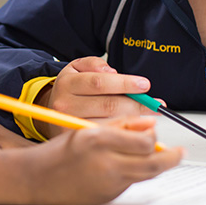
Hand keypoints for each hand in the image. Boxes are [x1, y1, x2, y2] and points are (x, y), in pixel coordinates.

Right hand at [0, 117, 182, 204]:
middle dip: (171, 158)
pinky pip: (129, 183)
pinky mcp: (107, 197)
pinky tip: (128, 164)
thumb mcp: (89, 128)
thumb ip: (121, 124)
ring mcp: (107, 184)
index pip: (143, 140)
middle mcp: (105, 163)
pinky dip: (134, 172)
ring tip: (158, 155)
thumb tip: (150, 124)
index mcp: (99, 140)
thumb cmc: (60, 150)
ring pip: (144, 174)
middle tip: (180, 152)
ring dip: (154, 164)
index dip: (155, 136)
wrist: (37, 178)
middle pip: (152, 163)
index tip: (159, 130)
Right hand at [35, 56, 154, 137]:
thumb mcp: (76, 68)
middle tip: (156, 105)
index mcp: (67, 84)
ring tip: (152, 117)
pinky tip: (137, 131)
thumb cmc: (70, 89)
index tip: (145, 85)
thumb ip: (93, 63)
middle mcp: (66, 106)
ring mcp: (70, 125)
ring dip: (135, 121)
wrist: (49, 112)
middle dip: (137, 105)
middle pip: (108, 105)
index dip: (125, 84)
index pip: (100, 83)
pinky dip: (124, 134)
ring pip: (109, 124)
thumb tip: (112, 71)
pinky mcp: (76, 141)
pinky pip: (105, 138)